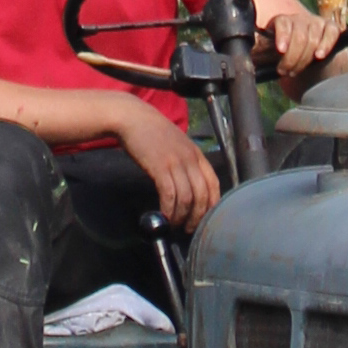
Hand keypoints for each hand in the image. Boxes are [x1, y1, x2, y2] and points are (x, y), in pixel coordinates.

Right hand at [110, 95, 224, 232]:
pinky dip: (168, 210)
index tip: (204, 218)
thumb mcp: (178, 145)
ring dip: (181, 216)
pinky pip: (169, 195)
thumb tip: (189, 188)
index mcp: (197, 154)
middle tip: (188, 228)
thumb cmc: (153, 133)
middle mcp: (191, 159)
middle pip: (203, 195)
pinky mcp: (160, 167)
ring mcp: (176, 163)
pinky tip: (163, 216)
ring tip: (174, 225)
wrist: (133, 118)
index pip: (214, 184)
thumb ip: (186, 163)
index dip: (211, 205)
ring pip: (187, 198)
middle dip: (197, 217)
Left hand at [257, 0, 338, 80]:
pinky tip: (319, 55)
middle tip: (285, 72)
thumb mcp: (265, 52)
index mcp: (281, 22)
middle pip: (299, 36)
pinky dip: (326, 44)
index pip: (283, 24)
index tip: (280, 50)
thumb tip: (242, 50)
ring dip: (305, 58)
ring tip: (296, 70)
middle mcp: (299, 19)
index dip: (282, 36)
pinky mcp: (330, 28)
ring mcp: (316, 23)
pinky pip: (331, 33)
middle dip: (292, 58)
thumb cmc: (281, 54)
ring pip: (313, 38)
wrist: (305, 55)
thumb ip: (255, 50)